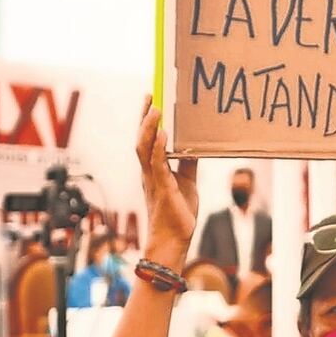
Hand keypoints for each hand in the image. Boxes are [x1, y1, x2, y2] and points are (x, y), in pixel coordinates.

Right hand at [136, 96, 197, 266]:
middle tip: (150, 95)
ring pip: (144, 148)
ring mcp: (153, 180)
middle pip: (141, 139)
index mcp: (153, 170)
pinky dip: (159, 148)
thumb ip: (187, 164)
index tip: (151, 100)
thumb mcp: (186, 182)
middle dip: (144, 117)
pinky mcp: (162, 189)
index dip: (147, 120)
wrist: (173, 241)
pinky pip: (157, 165)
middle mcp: (148, 172)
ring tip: (155, 109)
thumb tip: (194, 146)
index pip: (147, 140)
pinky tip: (162, 134)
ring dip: (148, 127)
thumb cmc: (178, 214)